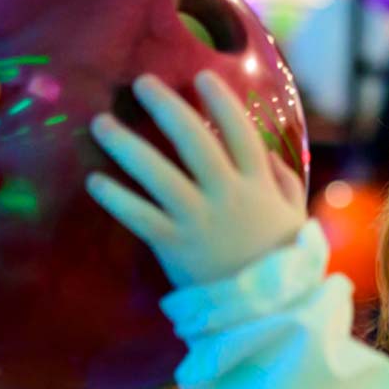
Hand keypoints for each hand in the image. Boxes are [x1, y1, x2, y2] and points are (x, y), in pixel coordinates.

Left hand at [85, 72, 305, 287]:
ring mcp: (199, 220)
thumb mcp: (295, 217)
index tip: (201, 75)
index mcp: (258, 185)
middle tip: (141, 82)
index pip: (240, 132)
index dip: (221, 102)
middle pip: (194, 141)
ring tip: (101, 123)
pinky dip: (116, 198)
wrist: (268, 313)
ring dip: (127, 145)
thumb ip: (283, 181)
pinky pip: (140, 217)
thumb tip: (265, 153)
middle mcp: (228, 195)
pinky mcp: (175, 246)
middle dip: (166, 107)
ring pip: (158, 174)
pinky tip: (94, 179)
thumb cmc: (280, 263)